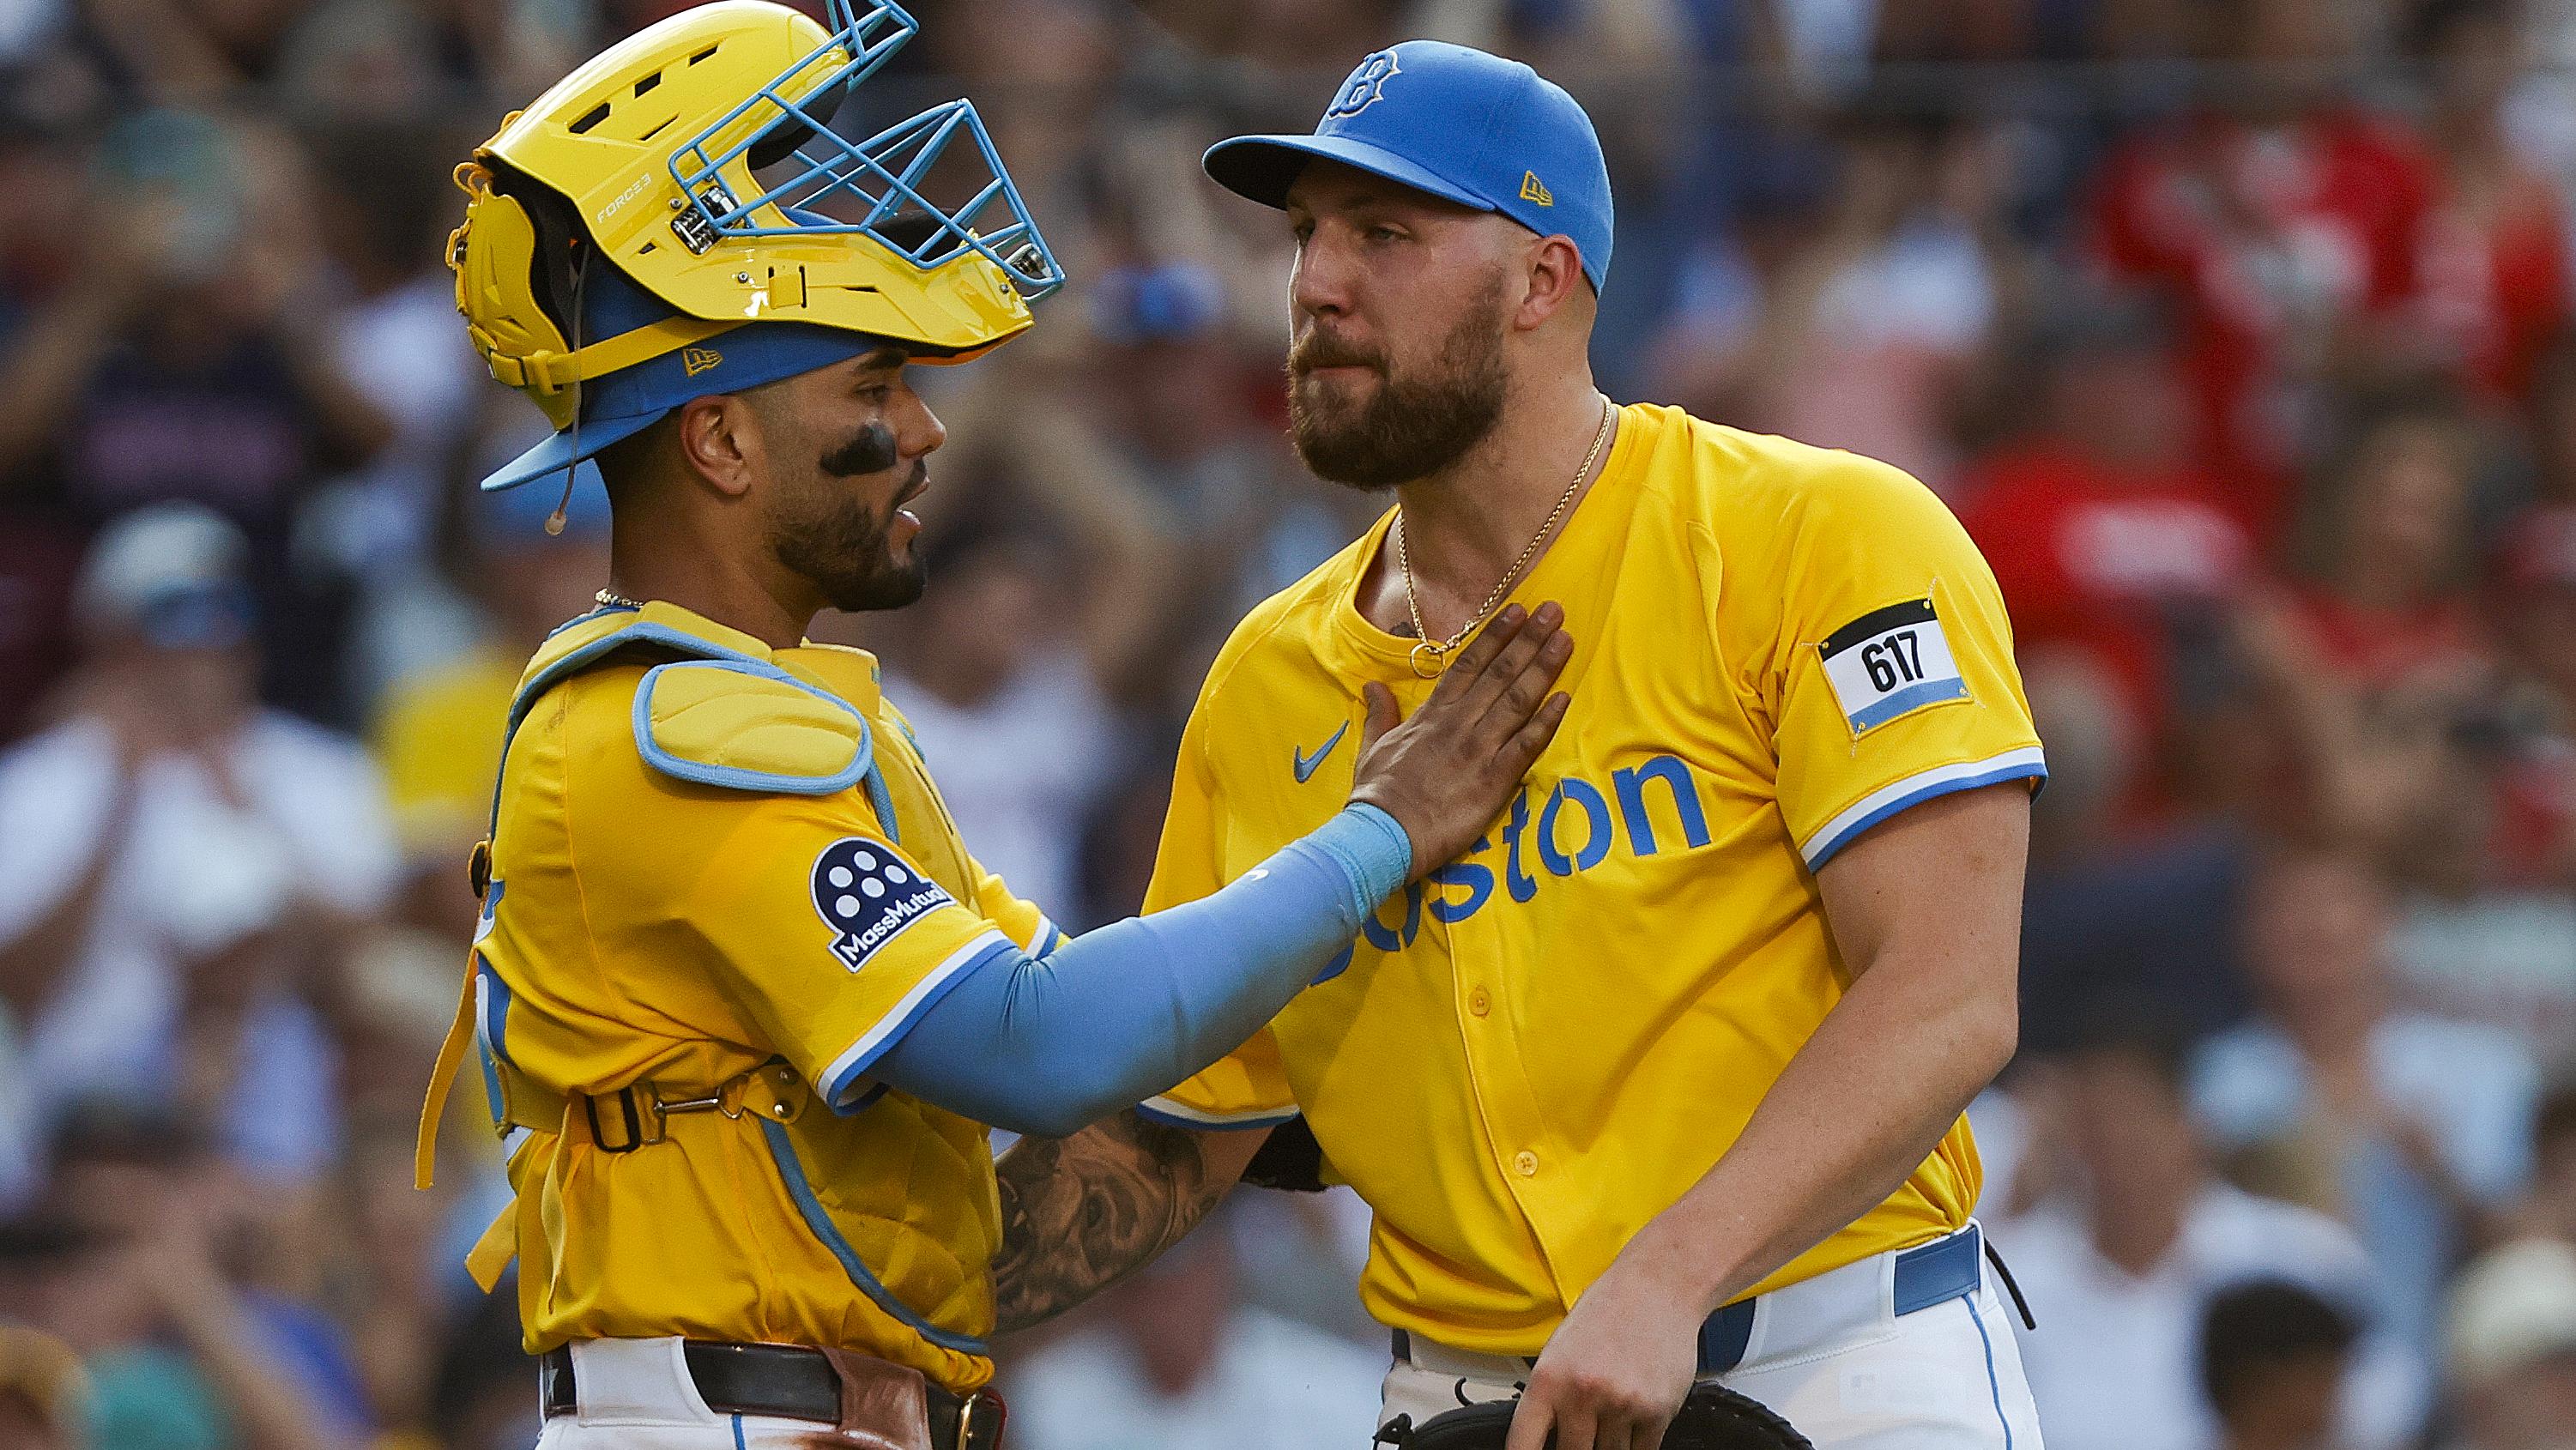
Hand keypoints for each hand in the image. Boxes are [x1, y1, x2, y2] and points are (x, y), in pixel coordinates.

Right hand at [1348, 603, 1572, 878]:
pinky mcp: (1494, 779)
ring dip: (1543, 667)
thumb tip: (1372, 687)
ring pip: (1517, 699)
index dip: (1495, 636)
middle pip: (1500, 673)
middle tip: (1553, 611)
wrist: (1384, 833)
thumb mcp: (1372, 747)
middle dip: (1528, 639)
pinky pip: (1526, 744)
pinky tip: (1564, 698)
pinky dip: (1546, 720)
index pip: (1468, 665)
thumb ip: (1380, 714)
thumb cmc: (1378, 795)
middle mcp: (1459, 723)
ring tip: (1564, 640)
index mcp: (1432, 714)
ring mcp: (1479, 748)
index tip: (1516, 611)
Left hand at [1510, 1259, 1702, 1449]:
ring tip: (1613, 1411)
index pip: (1523, 1444)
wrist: (1658, 1287)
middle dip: (1575, 1448)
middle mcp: (1582, 1394)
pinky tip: (1633, 1420)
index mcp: (1549, 1378)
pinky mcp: (1657, 1412)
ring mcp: (1620, 1406)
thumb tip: (1544, 1437)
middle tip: (1583, 1430)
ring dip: (1608, 1445)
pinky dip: (1636, 1444)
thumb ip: (1552, 1396)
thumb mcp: (1561, 1348)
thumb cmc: (1608, 1311)